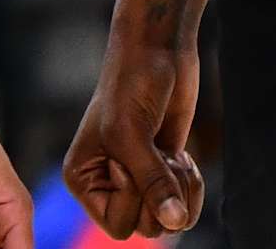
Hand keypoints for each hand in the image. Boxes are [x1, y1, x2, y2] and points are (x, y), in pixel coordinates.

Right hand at [64, 23, 202, 238]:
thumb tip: (176, 222)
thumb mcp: (132, 135)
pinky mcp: (163, 168)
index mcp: (84, 178)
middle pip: (145, 228)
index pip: (118, 226)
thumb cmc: (131, 82)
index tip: (128, 156)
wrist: (158, 48)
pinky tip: (183, 158)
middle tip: (156, 154)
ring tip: (172, 157)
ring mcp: (138, 177)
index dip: (133, 197)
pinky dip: (191, 188)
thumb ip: (152, 183)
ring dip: (179, 189)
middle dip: (160, 193)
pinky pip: (184, 206)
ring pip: (167, 221)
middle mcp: (108, 183)